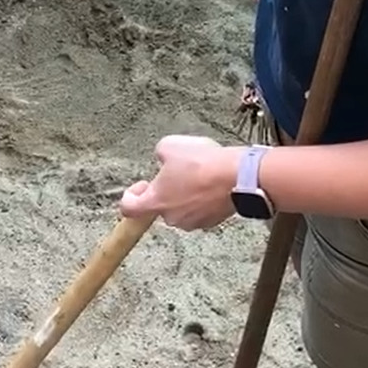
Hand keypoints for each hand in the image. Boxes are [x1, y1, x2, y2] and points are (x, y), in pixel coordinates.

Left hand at [118, 136, 242, 230]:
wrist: (238, 176)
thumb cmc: (201, 163)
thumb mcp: (170, 145)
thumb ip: (159, 154)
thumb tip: (163, 157)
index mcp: (155, 202)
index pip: (129, 209)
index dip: (131, 195)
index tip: (141, 184)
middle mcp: (172, 218)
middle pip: (159, 206)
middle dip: (165, 190)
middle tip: (176, 172)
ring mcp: (193, 222)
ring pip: (181, 209)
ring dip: (185, 195)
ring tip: (198, 175)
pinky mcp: (212, 221)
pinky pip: (201, 211)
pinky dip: (202, 199)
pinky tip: (211, 183)